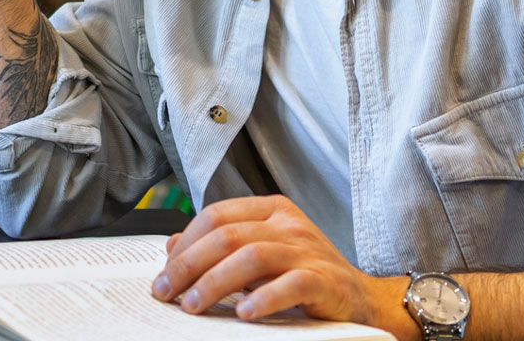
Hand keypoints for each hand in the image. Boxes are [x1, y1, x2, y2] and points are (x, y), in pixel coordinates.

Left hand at [152, 196, 412, 336]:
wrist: (360, 299)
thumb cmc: (306, 275)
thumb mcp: (262, 253)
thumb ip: (222, 247)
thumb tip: (172, 247)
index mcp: (271, 210)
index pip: (216, 216)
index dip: (184, 245)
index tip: (162, 275)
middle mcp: (288, 224)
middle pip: (226, 235)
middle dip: (188, 266)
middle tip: (165, 293)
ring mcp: (307, 249)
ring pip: (251, 257)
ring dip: (214, 283)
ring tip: (192, 306)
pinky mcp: (324, 279)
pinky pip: (291, 284)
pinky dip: (264, 299)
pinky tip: (245, 314)